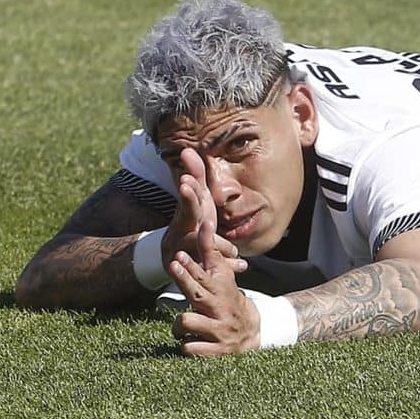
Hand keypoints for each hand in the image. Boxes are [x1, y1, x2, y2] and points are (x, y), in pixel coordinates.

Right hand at [166, 147, 218, 268]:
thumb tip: (188, 150)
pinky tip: (241, 266)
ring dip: (216, 244)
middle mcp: (180, 230)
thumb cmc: (192, 224)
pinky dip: (229, 265)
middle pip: (187, 219)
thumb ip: (195, 177)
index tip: (185, 180)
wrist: (178, 259)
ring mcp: (183, 250)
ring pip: (201, 246)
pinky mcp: (193, 268)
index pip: (187, 199)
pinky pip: (214, 266)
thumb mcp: (196, 202)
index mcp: (186, 213)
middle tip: (196, 200)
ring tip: (229, 243)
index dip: (188, 191)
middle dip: (190, 206)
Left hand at [169, 228, 257, 356]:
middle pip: (197, 293)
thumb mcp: (222, 277)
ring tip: (182, 328)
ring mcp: (218, 331)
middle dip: (184, 279)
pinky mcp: (215, 352)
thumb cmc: (228, 300)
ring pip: (186, 322)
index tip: (178, 255)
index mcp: (219, 289)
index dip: (191, 265)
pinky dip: (186, 346)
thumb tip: (204, 222)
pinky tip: (191, 344)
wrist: (251, 334)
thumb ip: (209, 252)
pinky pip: (190, 349)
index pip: (204, 275)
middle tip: (172, 265)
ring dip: (178, 326)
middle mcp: (219, 308)